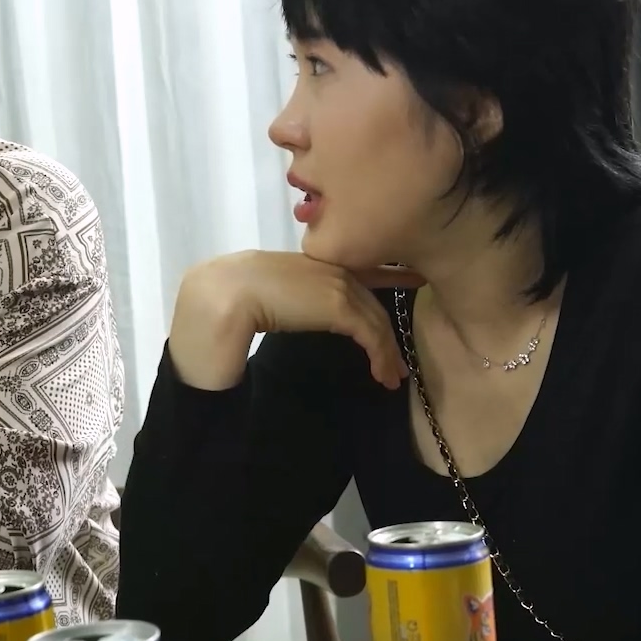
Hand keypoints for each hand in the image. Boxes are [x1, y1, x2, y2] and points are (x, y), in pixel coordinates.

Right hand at [169, 251, 423, 390]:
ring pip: (376, 321)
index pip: (362, 268)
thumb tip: (286, 307)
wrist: (229, 294)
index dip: (390, 274)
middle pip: (372, 303)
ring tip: (393, 377)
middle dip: (389, 331)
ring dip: (387, 353)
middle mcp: (333, 269)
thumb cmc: (238, 293)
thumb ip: (289, 294)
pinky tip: (382, 375)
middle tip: (399, 359)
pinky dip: (381, 356)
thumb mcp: (270, 290)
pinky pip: (371, 335)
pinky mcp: (341, 307)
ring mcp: (339, 285)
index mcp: (316, 262)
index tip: (411, 278)